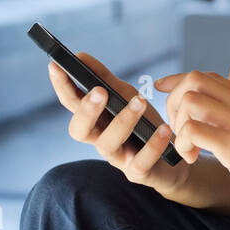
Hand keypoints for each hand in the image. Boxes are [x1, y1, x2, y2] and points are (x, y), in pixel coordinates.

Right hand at [47, 52, 188, 195]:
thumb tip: (80, 55)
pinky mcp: (138, 173)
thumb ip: (104, 78)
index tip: (55, 66)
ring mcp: (118, 158)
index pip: (72, 103)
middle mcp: (100, 140)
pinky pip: (140, 163)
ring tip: (139, 101)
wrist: (174, 158)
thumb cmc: (144, 124)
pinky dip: (152, 145)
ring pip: (108, 145)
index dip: (62, 86)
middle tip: (99, 92)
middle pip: (80, 130)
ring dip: (122, 121)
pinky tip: (162, 129)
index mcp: (95, 120)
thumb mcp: (127, 96)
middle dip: (87, 111)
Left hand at [153, 61, 229, 228]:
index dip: (178, 81)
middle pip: (195, 80)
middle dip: (175, 102)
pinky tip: (193, 159)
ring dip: (178, 124)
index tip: (161, 89)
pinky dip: (184, 143)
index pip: (207, 76)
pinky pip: (192, 129)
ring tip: (188, 147)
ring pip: (190, 101)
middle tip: (179, 130)